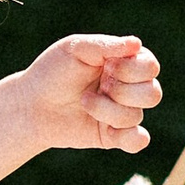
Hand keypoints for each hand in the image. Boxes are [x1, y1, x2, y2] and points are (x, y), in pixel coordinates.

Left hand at [19, 32, 163, 159]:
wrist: (31, 104)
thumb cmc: (53, 71)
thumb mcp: (75, 48)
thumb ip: (106, 45)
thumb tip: (137, 43)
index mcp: (125, 62)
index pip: (150, 67)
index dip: (130, 70)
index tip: (105, 66)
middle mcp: (129, 87)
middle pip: (153, 94)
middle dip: (122, 91)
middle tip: (99, 86)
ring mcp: (123, 112)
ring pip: (136, 116)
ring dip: (106, 109)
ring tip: (84, 102)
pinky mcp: (113, 136)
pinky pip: (138, 141)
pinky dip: (130, 138)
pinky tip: (108, 130)